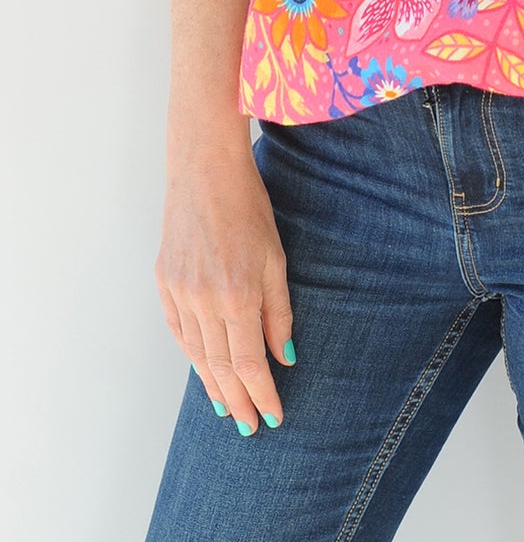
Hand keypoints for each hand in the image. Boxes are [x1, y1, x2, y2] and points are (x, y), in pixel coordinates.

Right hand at [154, 148, 295, 435]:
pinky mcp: (163, 282)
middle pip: (219, 366)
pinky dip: (191, 355)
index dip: (261, 393)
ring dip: (212, 385)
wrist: (205, 172)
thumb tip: (284, 356)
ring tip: (227, 408)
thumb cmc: (249, 208)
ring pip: (195, 353)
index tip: (273, 416)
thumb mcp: (275, 257)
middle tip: (250, 426)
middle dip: (237, 400)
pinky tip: (203, 371)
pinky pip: (178, 331)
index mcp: (236, 294)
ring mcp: (178, 293)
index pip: (248, 362)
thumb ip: (279, 311)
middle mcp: (203, 301)